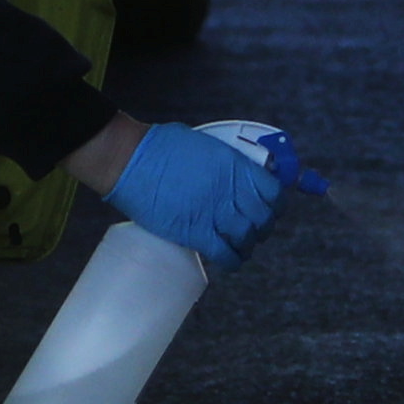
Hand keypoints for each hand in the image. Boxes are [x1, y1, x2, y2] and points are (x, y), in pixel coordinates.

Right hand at [107, 121, 307, 271]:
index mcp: (234, 165)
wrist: (128, 160)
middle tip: (254, 228)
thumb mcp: (203, 143)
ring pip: (247, 238)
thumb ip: (225, 160)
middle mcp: (229, 189)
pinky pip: (225, 254)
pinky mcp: (195, 232)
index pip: (273, 192)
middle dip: (262, 226)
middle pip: (263, 218)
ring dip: (246, 244)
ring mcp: (213, 212)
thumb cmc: (159, 146)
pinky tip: (229, 258)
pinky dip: (232, 260)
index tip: (270, 207)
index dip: (275, 203)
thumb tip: (238, 171)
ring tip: (239, 244)